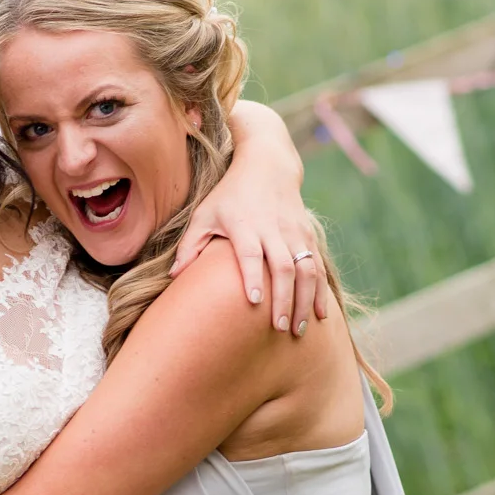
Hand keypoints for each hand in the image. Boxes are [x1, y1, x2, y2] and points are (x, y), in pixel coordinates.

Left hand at [174, 176, 326, 336]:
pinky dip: (321, 291)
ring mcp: (294, 232)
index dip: (253, 276)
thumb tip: (174, 277)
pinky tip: (319, 314)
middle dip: (284, 299)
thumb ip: (190, 245)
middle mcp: (273, 229)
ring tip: (299, 330)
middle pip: (282, 267)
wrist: (268, 165)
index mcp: (244, 224)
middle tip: (280, 329)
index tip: (254, 302)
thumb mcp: (205, 213)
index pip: (250, 253)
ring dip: (305, 301)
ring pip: (306, 269)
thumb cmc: (229, 195)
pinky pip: (318, 265)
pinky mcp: (308, 235)